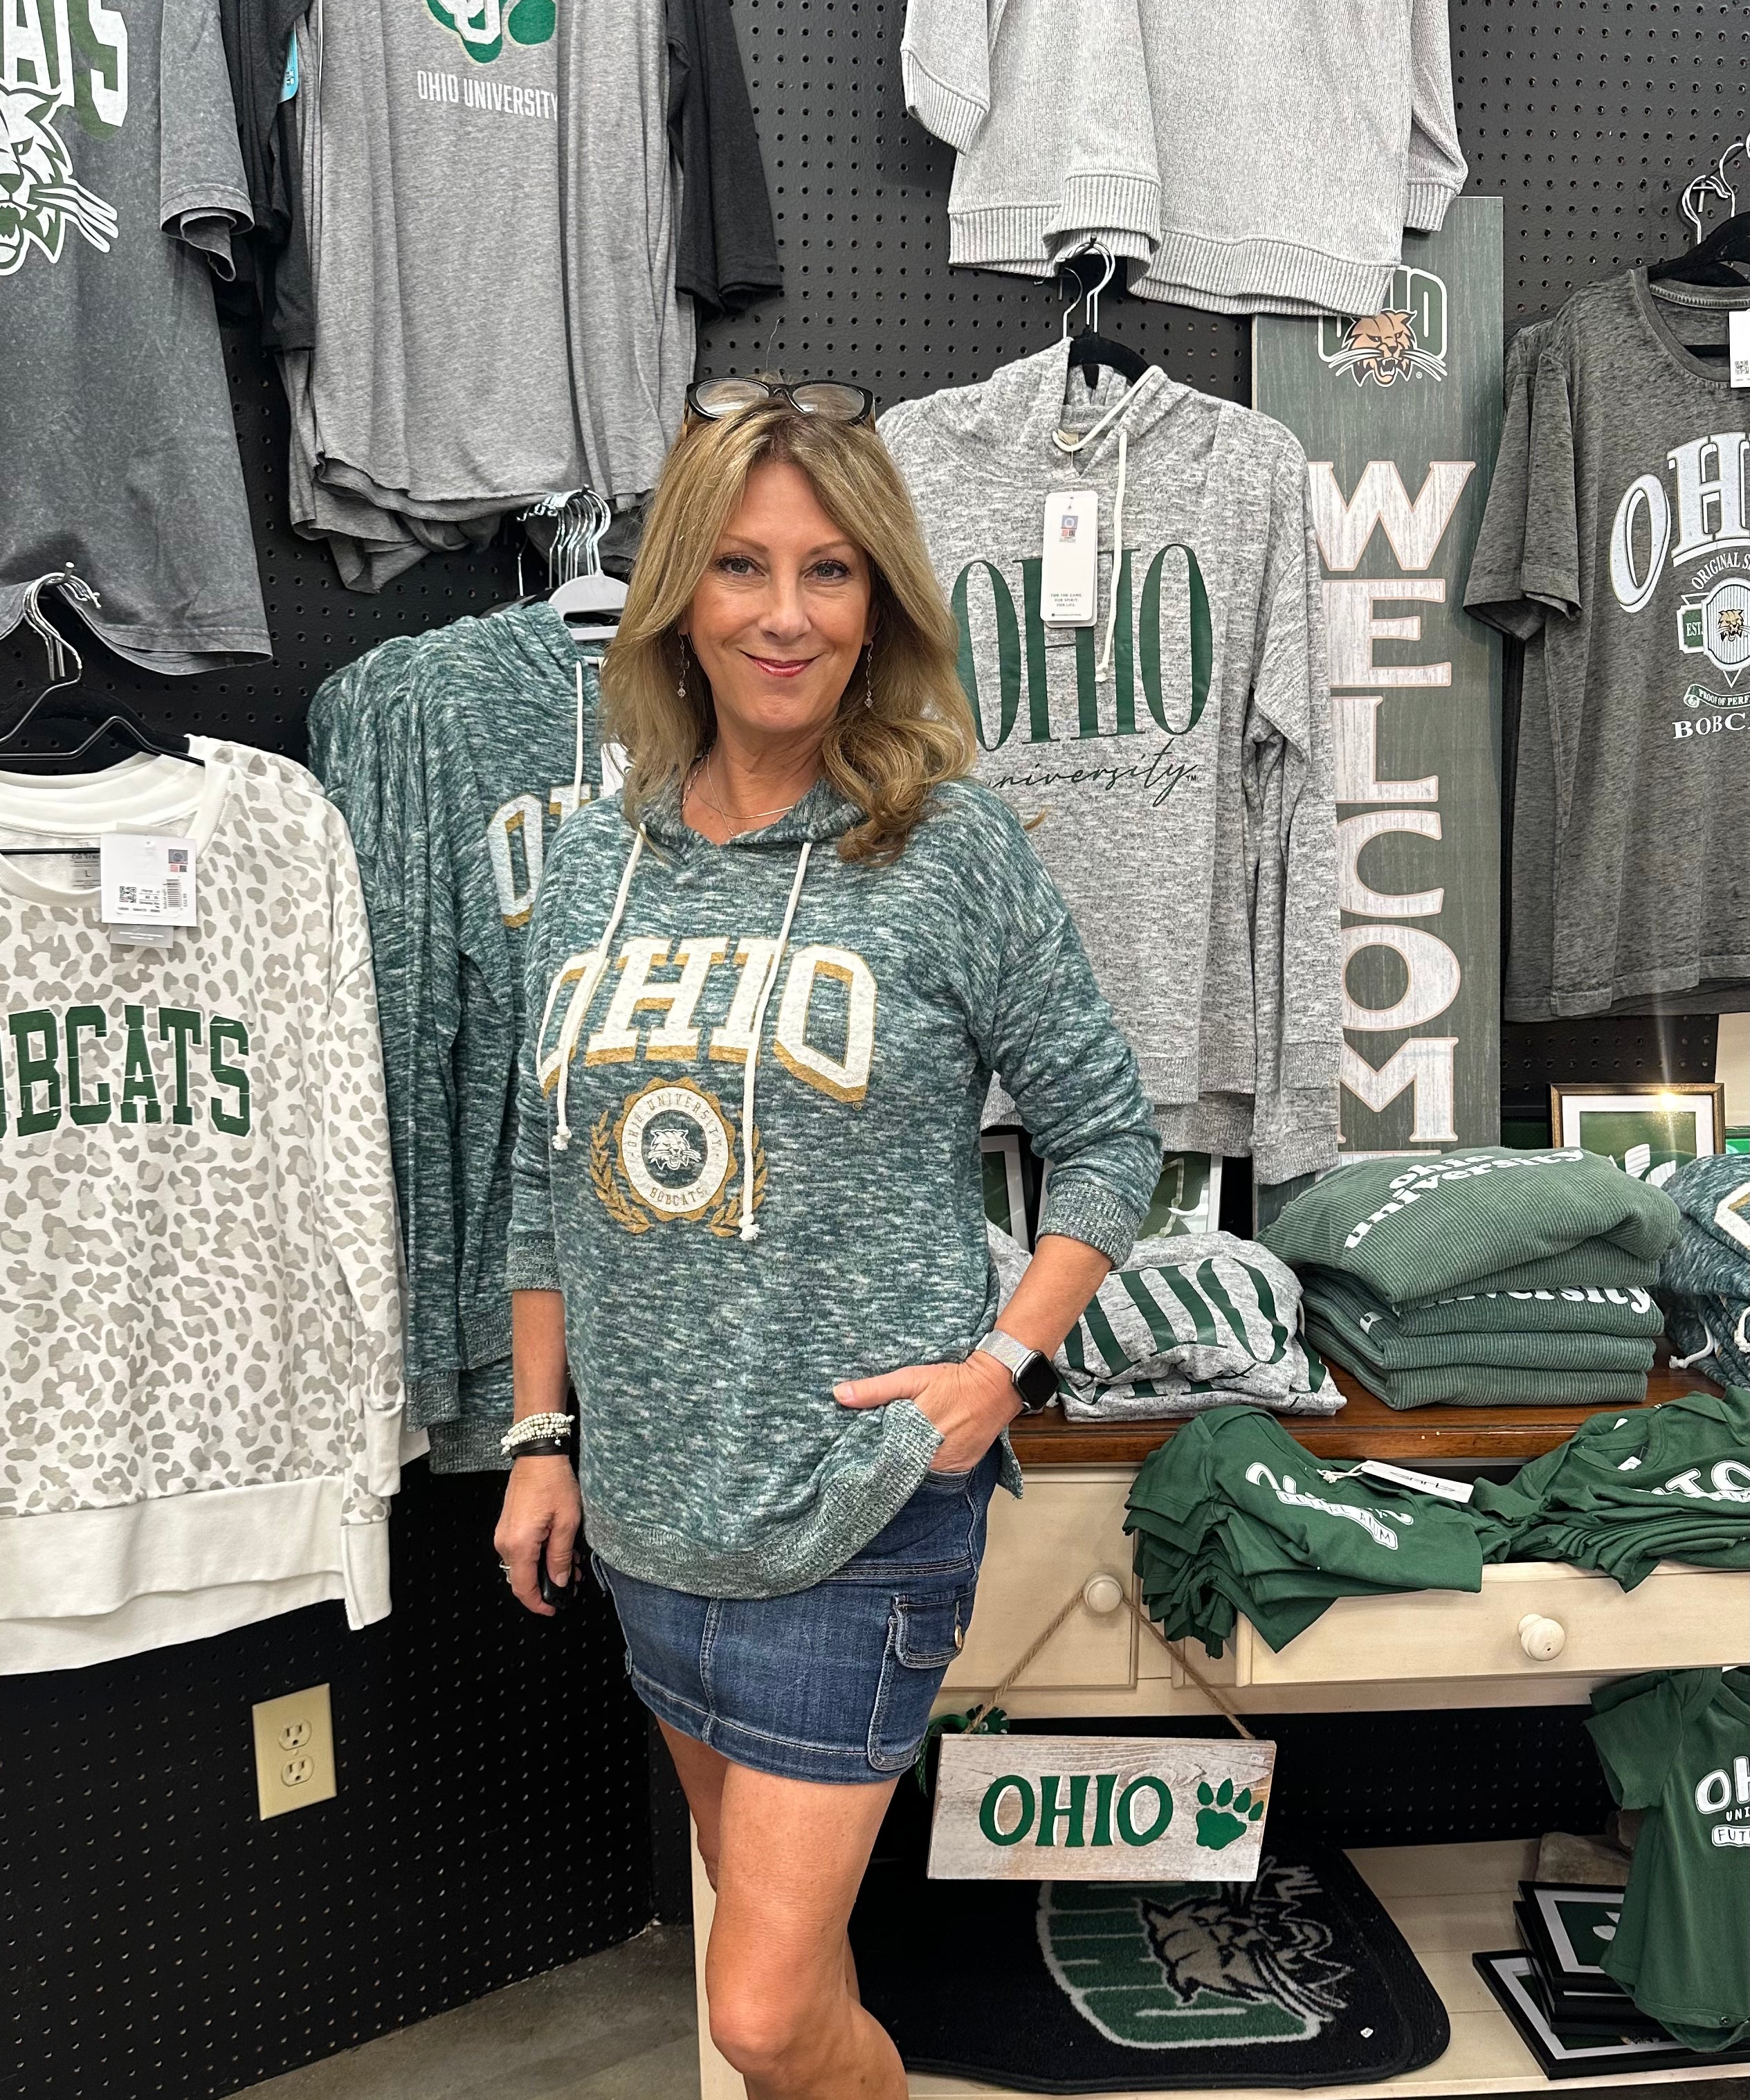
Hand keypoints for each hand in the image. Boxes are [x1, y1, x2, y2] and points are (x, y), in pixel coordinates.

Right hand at [493, 1455, 582, 1616]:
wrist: (537, 1455)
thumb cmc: (553, 1483)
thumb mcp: (566, 1522)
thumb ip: (560, 1556)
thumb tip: (559, 1581)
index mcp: (519, 1545)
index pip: (523, 1587)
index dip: (538, 1603)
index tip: (553, 1609)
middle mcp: (505, 1543)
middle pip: (521, 1578)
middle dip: (546, 1586)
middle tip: (571, 1583)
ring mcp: (503, 1534)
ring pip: (521, 1565)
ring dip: (543, 1570)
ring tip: (570, 1565)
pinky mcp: (507, 1526)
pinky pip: (519, 1551)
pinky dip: (537, 1556)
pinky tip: (557, 1550)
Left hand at [834, 1352, 1018, 1471]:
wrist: (997, 1386)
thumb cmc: (954, 1382)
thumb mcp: (911, 1379)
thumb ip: (875, 1390)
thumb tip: (840, 1395)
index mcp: (915, 1442)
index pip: (883, 1463)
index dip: (869, 1461)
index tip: (855, 1459)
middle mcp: (933, 1462)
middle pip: (901, 1469)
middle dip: (888, 1461)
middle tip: (876, 1450)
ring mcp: (950, 1467)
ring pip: (919, 1472)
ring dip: (909, 1462)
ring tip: (900, 1448)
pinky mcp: (963, 1466)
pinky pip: (939, 1471)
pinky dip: (929, 1462)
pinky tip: (923, 1449)